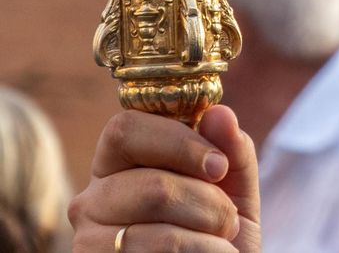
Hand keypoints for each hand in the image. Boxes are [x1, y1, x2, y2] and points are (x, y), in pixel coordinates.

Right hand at [70, 106, 260, 252]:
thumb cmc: (219, 232)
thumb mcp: (234, 189)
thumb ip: (232, 150)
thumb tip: (219, 113)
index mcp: (119, 164)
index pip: (125, 128)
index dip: (178, 142)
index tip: (218, 166)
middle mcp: (92, 200)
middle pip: (151, 185)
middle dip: (208, 203)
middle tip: (228, 220)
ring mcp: (89, 240)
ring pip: (157, 229)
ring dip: (209, 235)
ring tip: (221, 242)